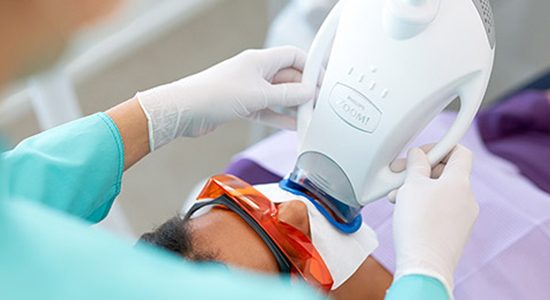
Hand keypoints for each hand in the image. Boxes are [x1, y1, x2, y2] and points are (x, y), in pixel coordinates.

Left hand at [137, 46, 314, 149]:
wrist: (185, 111)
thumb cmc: (215, 94)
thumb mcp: (258, 95)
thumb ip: (286, 96)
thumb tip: (308, 93)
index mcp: (260, 60)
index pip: (294, 56)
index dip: (310, 68)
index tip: (322, 83)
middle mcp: (255, 72)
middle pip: (288, 77)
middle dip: (303, 91)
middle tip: (317, 105)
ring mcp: (248, 89)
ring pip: (278, 96)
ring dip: (292, 107)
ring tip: (308, 118)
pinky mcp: (241, 105)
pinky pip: (267, 110)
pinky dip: (279, 117)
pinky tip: (291, 126)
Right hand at [391, 146, 478, 296]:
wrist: (424, 265)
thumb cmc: (419, 225)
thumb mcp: (412, 185)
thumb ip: (417, 165)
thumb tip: (419, 155)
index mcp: (460, 182)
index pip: (459, 151)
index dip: (439, 148)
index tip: (420, 154)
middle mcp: (467, 198)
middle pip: (447, 172)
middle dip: (422, 171)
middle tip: (402, 176)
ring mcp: (463, 217)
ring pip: (441, 192)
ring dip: (419, 189)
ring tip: (398, 198)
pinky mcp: (455, 232)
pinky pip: (441, 210)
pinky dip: (425, 206)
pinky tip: (407, 213)